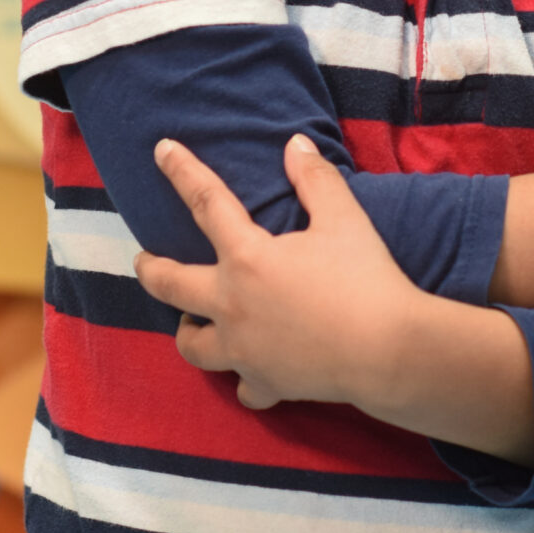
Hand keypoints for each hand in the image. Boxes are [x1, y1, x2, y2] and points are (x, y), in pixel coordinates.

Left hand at [134, 133, 426, 411]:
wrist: (388, 352)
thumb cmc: (365, 279)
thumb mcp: (344, 218)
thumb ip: (315, 178)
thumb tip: (295, 144)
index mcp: (247, 258)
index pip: (207, 203)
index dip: (182, 172)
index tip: (161, 150)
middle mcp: (232, 305)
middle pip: (171, 286)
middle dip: (152, 270)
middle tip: (144, 261)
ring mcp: (243, 351)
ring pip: (193, 346)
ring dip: (188, 331)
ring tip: (191, 323)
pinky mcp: (266, 384)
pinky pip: (242, 388)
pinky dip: (243, 380)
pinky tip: (250, 376)